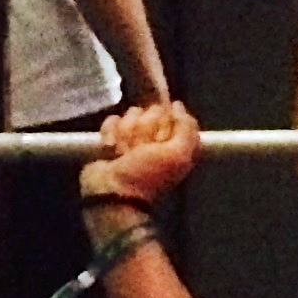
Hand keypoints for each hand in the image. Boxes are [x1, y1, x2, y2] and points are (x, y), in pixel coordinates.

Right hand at [83, 100, 200, 208]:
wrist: (112, 192)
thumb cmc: (147, 176)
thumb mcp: (177, 155)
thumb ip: (187, 129)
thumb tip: (178, 106)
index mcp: (176, 141)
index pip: (175, 113)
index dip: (166, 123)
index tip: (160, 138)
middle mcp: (158, 137)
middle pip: (152, 111)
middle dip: (144, 130)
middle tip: (140, 150)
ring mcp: (135, 136)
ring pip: (131, 114)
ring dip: (126, 134)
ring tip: (124, 153)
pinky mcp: (113, 137)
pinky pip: (113, 120)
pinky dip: (111, 134)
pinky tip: (112, 149)